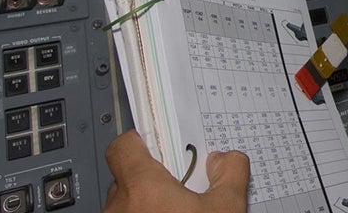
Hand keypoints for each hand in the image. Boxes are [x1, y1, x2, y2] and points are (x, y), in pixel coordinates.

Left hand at [103, 130, 249, 212]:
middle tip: (180, 189)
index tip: (160, 144)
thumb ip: (230, 173)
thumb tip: (226, 158)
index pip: (124, 146)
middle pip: (127, 178)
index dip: (141, 141)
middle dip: (152, 182)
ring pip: (125, 207)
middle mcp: (117, 207)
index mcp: (142, 186)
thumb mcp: (225, 208)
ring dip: (145, 209)